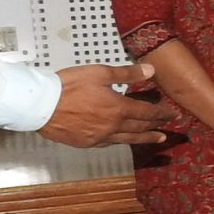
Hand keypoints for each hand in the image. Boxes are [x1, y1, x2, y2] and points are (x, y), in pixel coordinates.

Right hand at [40, 64, 175, 147]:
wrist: (39, 105)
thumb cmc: (69, 86)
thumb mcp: (100, 73)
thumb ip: (127, 74)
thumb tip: (151, 70)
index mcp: (119, 109)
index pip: (147, 112)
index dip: (162, 113)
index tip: (173, 114)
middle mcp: (113, 127)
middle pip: (140, 127)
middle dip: (156, 126)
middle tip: (168, 127)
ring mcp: (99, 137)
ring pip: (128, 139)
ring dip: (144, 138)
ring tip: (157, 138)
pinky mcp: (86, 143)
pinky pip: (109, 143)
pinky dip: (121, 141)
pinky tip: (123, 140)